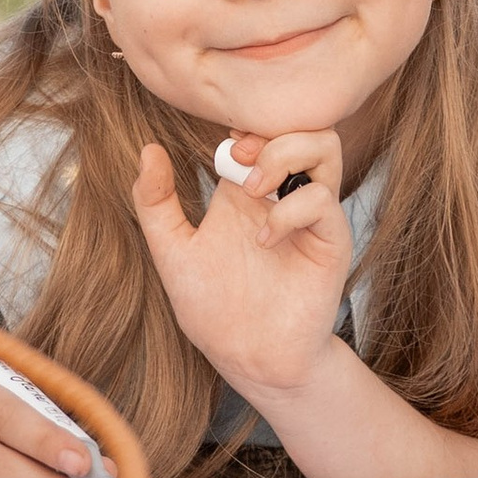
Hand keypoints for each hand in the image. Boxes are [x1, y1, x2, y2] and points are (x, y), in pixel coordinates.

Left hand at [131, 134, 352, 407]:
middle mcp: (281, 193)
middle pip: (299, 122)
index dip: (241, 119)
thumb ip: (155, 203)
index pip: (257, 125)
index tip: (219, 145)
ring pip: (324, 146)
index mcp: (244, 188)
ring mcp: (309, 214)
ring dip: (285, 154)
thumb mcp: (172, 251)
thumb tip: (148, 149)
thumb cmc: (213, 309)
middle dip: (268, 127)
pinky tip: (265, 239)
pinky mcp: (329, 241)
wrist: (249, 358)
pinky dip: (290, 210)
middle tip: (238, 157)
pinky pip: (323, 201)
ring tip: (253, 188)